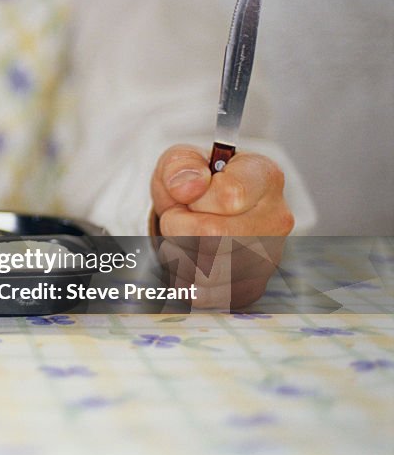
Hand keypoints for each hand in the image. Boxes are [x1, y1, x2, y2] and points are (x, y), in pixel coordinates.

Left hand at [149, 144, 293, 307]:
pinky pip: (205, 295)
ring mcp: (269, 257)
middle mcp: (276, 219)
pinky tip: (188, 259)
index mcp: (265, 177)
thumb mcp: (181, 159)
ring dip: (177, 254)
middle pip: (214, 238)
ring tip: (182, 237)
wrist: (204, 209)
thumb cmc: (196, 182)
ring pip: (207, 272)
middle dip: (177, 227)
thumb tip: (188, 187)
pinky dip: (183, 279)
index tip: (188, 193)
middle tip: (177, 217)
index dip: (193, 197)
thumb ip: (180, 165)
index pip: (230, 196)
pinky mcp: (252, 287)